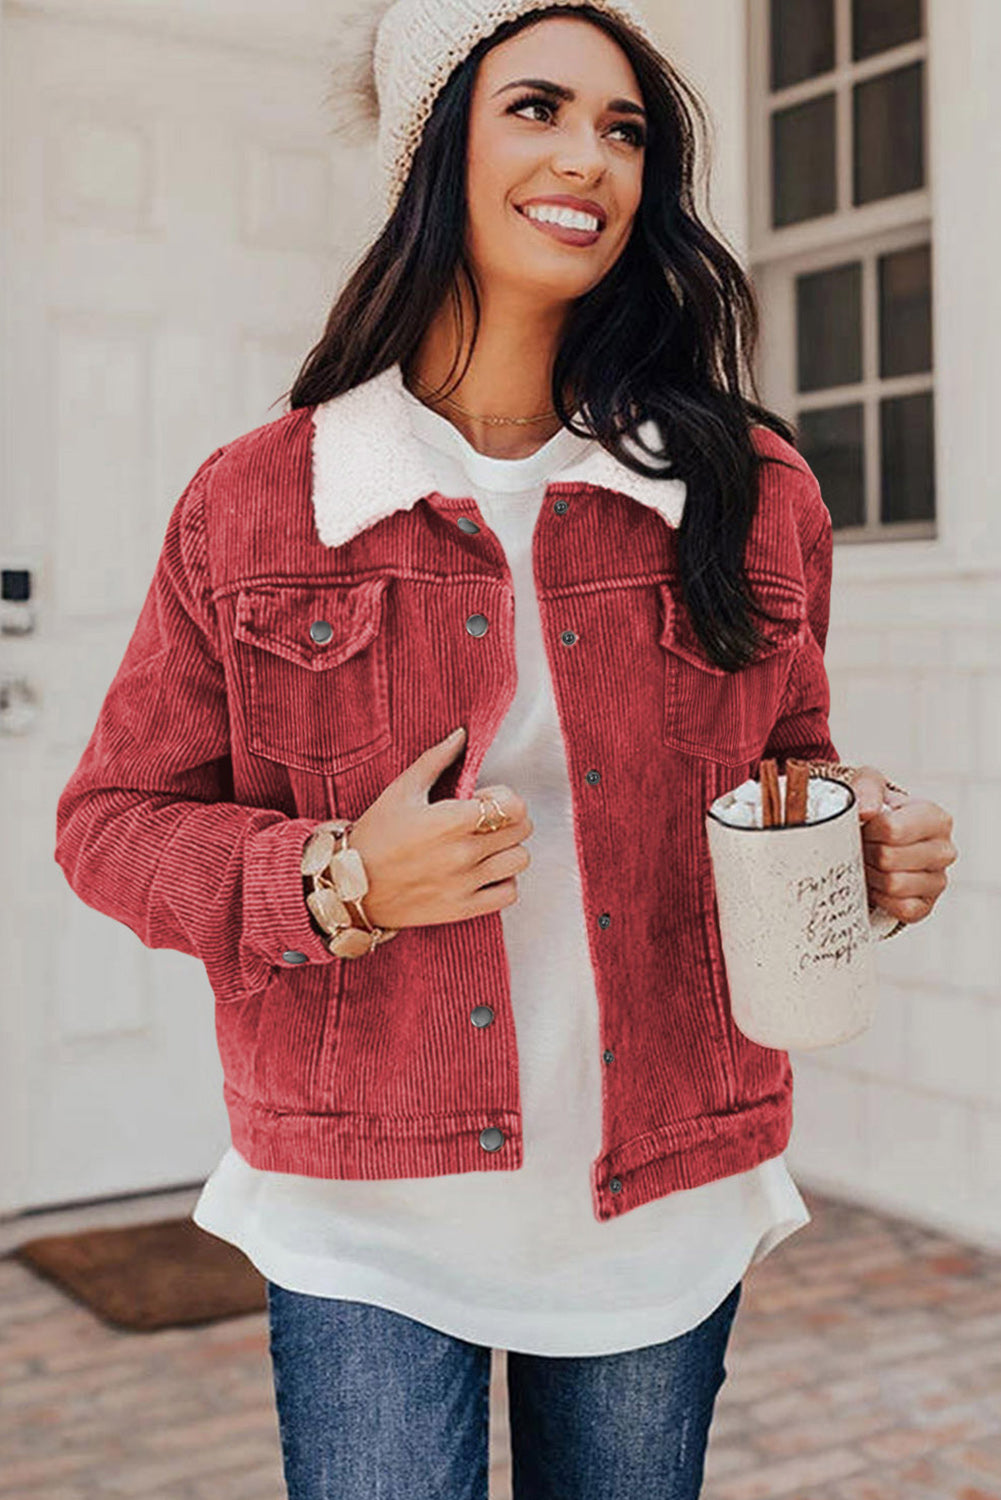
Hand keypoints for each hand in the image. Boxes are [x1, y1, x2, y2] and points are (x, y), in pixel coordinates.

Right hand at [346, 728, 534, 930]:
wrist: (349, 885)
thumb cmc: (375, 834)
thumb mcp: (402, 790)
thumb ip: (436, 759)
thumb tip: (462, 735)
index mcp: (451, 821)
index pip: (513, 806)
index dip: (504, 798)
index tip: (482, 800)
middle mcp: (463, 853)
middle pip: (522, 830)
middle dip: (508, 819)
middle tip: (483, 821)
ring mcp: (465, 883)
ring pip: (520, 860)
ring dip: (508, 849)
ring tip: (486, 846)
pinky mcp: (462, 908)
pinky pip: (508, 894)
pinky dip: (504, 881)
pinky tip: (484, 872)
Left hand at [852, 766, 957, 926]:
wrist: (877, 840)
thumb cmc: (876, 811)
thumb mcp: (869, 785)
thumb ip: (866, 788)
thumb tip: (867, 811)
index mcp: (936, 818)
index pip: (891, 829)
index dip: (868, 830)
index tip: (864, 827)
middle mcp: (944, 850)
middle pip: (888, 859)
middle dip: (866, 853)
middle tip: (862, 847)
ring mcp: (938, 881)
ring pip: (893, 885)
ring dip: (871, 876)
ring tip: (869, 864)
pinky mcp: (926, 906)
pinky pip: (900, 909)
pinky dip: (881, 898)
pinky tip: (877, 884)